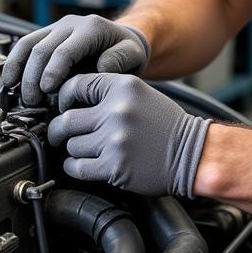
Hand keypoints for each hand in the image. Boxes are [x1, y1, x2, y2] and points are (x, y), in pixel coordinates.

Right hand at [1, 14, 150, 105]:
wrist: (120, 39)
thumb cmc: (126, 51)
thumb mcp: (133, 55)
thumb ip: (120, 60)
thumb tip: (100, 68)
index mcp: (91, 29)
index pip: (65, 50)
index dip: (53, 71)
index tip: (47, 90)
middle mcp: (70, 24)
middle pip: (42, 49)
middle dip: (34, 78)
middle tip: (34, 102)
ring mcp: (55, 28)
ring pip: (28, 45)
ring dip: (20, 72)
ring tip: (21, 97)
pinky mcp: (45, 34)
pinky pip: (23, 45)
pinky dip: (13, 63)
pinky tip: (9, 82)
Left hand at [48, 74, 210, 196]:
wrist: (193, 154)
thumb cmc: (166, 126)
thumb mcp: (140, 94)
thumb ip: (108, 94)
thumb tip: (69, 102)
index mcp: (123, 87)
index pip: (75, 85)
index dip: (63, 98)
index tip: (63, 108)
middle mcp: (117, 111)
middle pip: (66, 120)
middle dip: (58, 130)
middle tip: (60, 134)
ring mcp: (115, 139)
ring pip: (71, 145)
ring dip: (72, 150)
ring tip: (84, 150)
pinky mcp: (115, 166)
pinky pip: (77, 167)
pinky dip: (74, 167)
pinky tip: (82, 164)